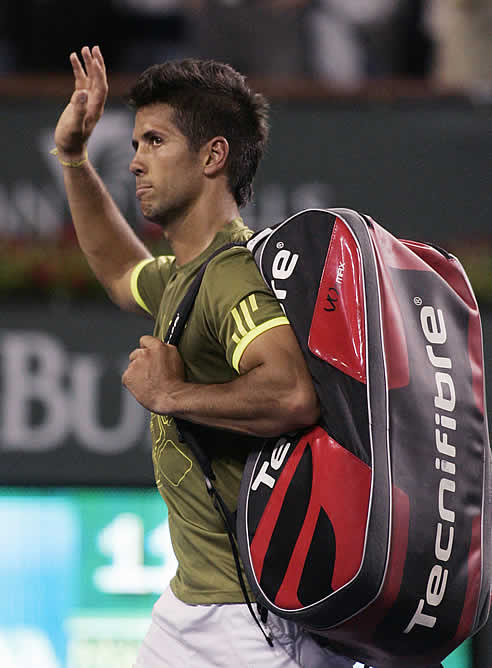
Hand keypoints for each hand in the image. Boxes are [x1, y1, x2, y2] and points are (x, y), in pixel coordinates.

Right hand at [54, 45, 107, 160]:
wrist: (70, 148)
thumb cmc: (71, 139)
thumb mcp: (73, 124)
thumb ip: (78, 109)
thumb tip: (81, 92)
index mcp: (95, 108)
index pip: (101, 86)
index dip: (99, 73)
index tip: (94, 59)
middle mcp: (94, 103)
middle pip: (99, 80)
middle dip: (97, 64)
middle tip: (93, 48)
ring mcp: (87, 101)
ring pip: (90, 79)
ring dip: (88, 64)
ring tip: (84, 49)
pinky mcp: (79, 101)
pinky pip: (81, 82)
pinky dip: (78, 71)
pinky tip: (73, 59)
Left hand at [122, 335, 185, 413]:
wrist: (170, 397)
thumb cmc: (176, 382)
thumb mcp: (176, 358)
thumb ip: (164, 350)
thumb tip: (158, 348)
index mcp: (158, 347)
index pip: (145, 340)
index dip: (146, 348)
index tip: (148, 354)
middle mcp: (145, 354)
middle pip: (137, 353)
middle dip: (141, 361)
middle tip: (150, 372)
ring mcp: (135, 365)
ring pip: (132, 367)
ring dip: (138, 372)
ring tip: (149, 382)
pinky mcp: (128, 376)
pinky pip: (127, 377)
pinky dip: (132, 382)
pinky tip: (142, 387)